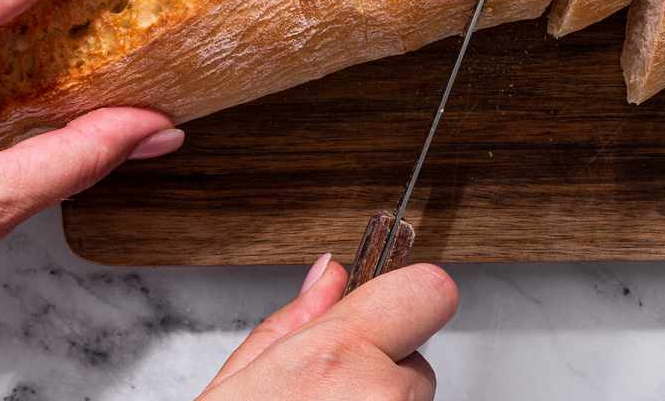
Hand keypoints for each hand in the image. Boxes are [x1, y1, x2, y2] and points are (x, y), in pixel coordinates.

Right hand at [201, 256, 457, 399]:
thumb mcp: (235, 385)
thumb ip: (290, 324)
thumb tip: (332, 275)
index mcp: (334, 359)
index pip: (429, 289)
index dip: (407, 295)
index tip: (389, 304)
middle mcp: (381, 394)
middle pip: (415, 356)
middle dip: (381, 365)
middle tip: (327, 390)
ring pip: (411, 397)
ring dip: (380, 400)